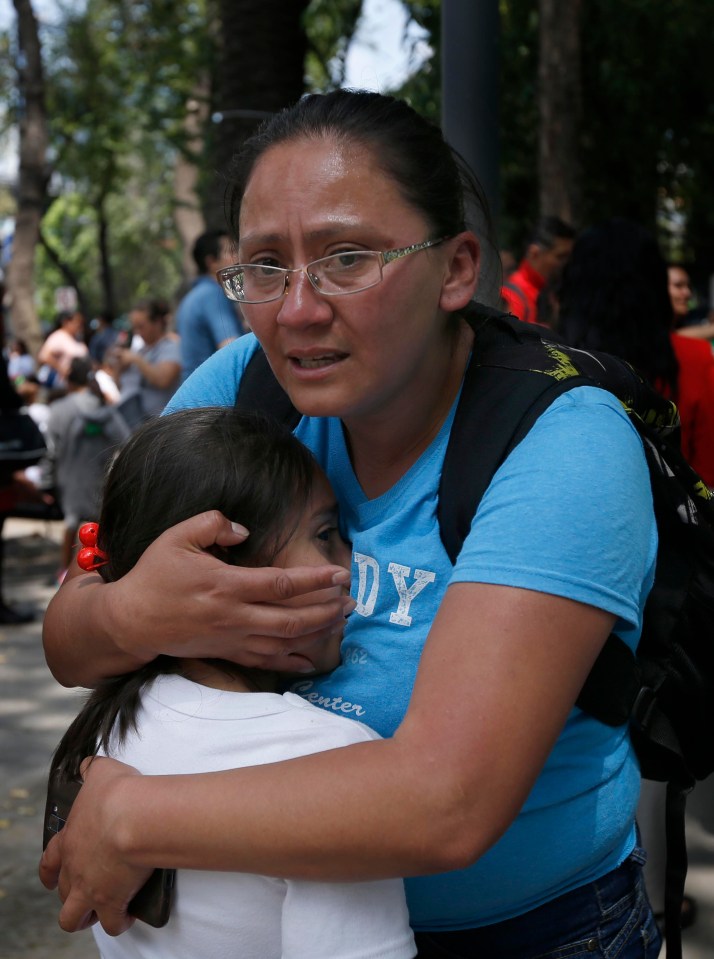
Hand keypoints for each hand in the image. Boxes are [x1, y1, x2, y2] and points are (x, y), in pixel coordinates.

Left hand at [39, 757, 149, 934]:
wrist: (135, 818)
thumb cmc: (119, 794)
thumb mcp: (102, 772)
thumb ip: (93, 770)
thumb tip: (89, 765)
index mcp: (69, 841)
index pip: (49, 862)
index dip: (50, 873)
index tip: (52, 879)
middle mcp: (74, 869)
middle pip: (62, 893)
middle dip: (73, 896)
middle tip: (89, 893)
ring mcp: (89, 889)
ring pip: (72, 919)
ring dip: (85, 918)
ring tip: (101, 914)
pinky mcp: (111, 902)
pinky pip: (111, 923)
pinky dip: (119, 922)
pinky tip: (127, 916)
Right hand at [105, 510, 352, 671]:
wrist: (131, 621)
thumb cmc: (154, 576)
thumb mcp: (177, 537)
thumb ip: (213, 524)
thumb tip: (244, 530)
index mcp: (226, 586)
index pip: (281, 584)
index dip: (314, 580)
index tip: (340, 574)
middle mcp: (233, 616)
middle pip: (291, 619)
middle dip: (326, 611)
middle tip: (350, 601)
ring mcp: (231, 639)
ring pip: (284, 642)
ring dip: (316, 634)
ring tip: (340, 621)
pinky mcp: (226, 653)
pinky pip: (266, 661)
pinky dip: (292, 661)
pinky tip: (313, 659)